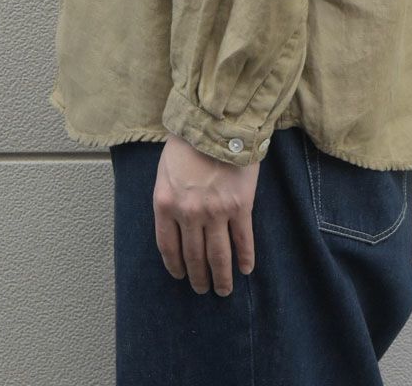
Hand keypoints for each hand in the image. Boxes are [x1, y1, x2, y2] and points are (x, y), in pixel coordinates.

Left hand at [153, 132, 259, 295]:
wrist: (217, 122)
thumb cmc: (188, 142)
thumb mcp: (166, 171)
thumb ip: (170, 199)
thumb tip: (176, 224)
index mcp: (166, 204)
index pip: (168, 247)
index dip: (175, 266)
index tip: (181, 276)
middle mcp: (189, 213)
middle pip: (194, 256)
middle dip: (199, 277)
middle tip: (203, 289)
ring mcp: (215, 212)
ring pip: (218, 255)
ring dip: (222, 276)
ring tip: (224, 289)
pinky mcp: (240, 206)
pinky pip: (243, 240)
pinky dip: (245, 257)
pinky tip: (246, 269)